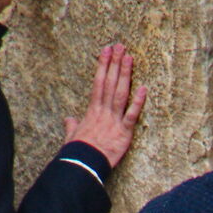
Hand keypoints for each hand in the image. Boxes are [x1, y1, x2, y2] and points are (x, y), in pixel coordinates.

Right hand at [64, 42, 145, 168]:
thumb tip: (68, 119)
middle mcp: (103, 112)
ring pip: (120, 93)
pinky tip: (143, 88)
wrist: (83, 166)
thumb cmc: (77, 152)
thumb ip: (72, 125)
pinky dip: (138, 102)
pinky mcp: (124, 133)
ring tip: (129, 58)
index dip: (103, 66)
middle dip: (115, 63)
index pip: (98, 83)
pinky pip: (132, 116)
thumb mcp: (72, 136)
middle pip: (110, 83)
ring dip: (125, 75)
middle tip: (120, 46)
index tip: (106, 51)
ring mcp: (114, 121)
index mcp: (92, 111)